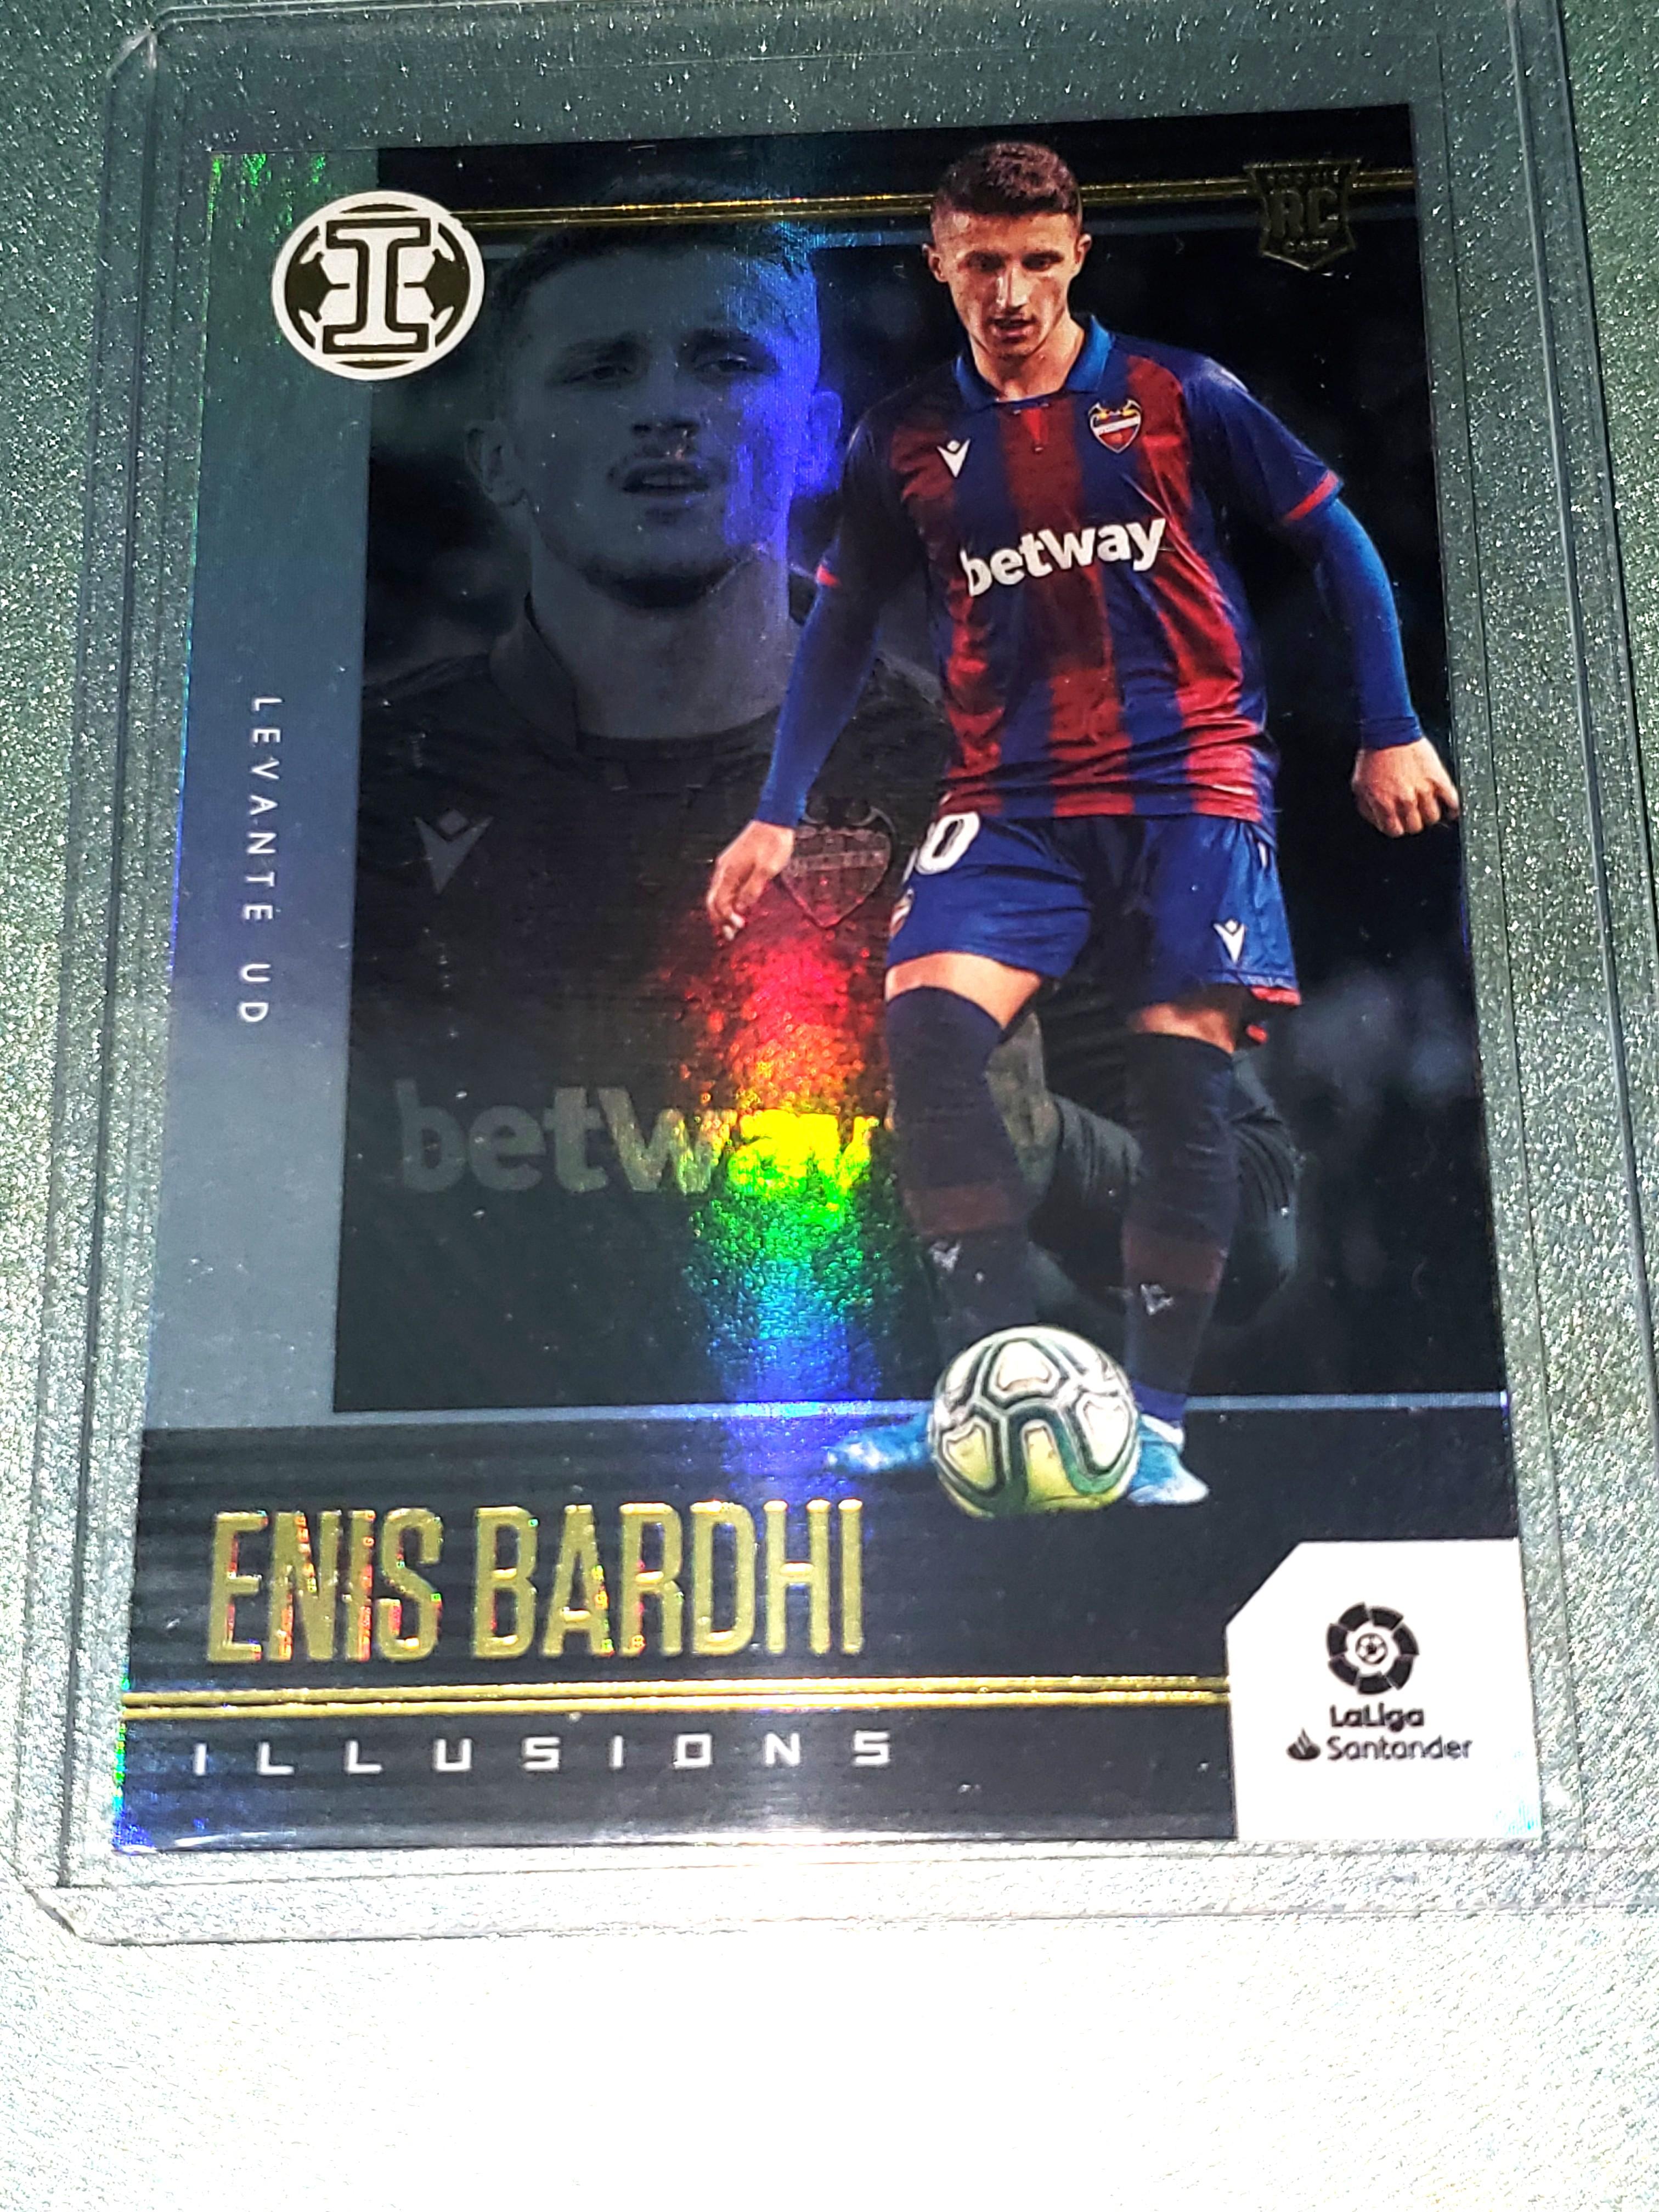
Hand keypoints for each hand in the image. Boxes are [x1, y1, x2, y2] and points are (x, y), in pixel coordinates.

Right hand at [706, 819, 795, 939]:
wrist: (774, 819)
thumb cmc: (773, 843)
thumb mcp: (767, 869)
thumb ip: (752, 890)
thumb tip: (740, 908)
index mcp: (730, 872)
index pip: (720, 903)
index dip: (726, 919)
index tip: (738, 929)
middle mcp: (724, 870)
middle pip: (714, 900)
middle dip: (719, 920)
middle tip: (729, 936)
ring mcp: (727, 865)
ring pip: (718, 894)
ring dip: (723, 911)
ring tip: (732, 926)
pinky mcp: (733, 862)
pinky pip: (724, 886)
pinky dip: (727, 900)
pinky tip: (736, 906)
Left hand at [1352, 737, 1460, 836]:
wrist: (1389, 731)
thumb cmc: (1373, 755)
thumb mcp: (1359, 786)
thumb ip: (1368, 807)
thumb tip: (1377, 821)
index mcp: (1384, 803)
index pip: (1395, 831)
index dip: (1396, 827)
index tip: (1398, 823)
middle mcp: (1405, 800)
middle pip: (1415, 826)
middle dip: (1412, 821)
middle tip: (1412, 814)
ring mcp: (1423, 791)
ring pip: (1432, 817)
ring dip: (1429, 815)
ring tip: (1427, 808)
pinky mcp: (1439, 779)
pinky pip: (1451, 802)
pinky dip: (1452, 808)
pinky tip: (1449, 809)